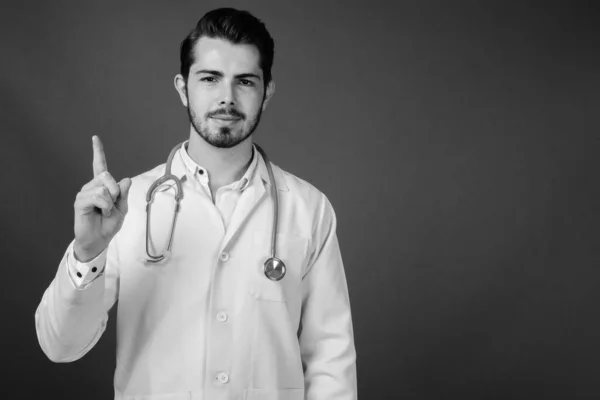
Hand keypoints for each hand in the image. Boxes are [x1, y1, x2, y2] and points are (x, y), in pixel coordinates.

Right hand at [73, 136, 131, 261]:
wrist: (100, 239)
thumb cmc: (109, 224)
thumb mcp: (122, 208)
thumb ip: (124, 194)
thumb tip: (126, 179)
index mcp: (102, 186)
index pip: (100, 166)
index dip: (98, 152)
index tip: (95, 138)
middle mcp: (92, 186)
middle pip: (106, 175)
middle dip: (115, 191)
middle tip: (113, 205)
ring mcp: (84, 193)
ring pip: (103, 187)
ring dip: (110, 202)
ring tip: (106, 211)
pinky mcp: (80, 202)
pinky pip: (97, 196)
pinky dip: (105, 205)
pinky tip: (102, 212)